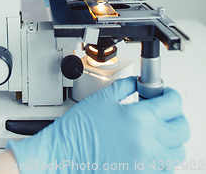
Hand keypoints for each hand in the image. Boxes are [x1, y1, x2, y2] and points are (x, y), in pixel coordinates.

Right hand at [7, 77, 189, 172]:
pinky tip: (146, 146)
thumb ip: (126, 86)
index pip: (173, 104)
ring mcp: (148, 164)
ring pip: (177, 151)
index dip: (170, 95)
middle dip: (174, 115)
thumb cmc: (79, 129)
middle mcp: (149, 144)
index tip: (165, 94)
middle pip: (181, 128)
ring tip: (154, 129)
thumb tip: (140, 82)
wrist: (65, 155)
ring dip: (170, 138)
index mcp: (140, 119)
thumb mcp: (104, 98)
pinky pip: (165, 167)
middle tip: (162, 110)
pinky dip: (162, 157)